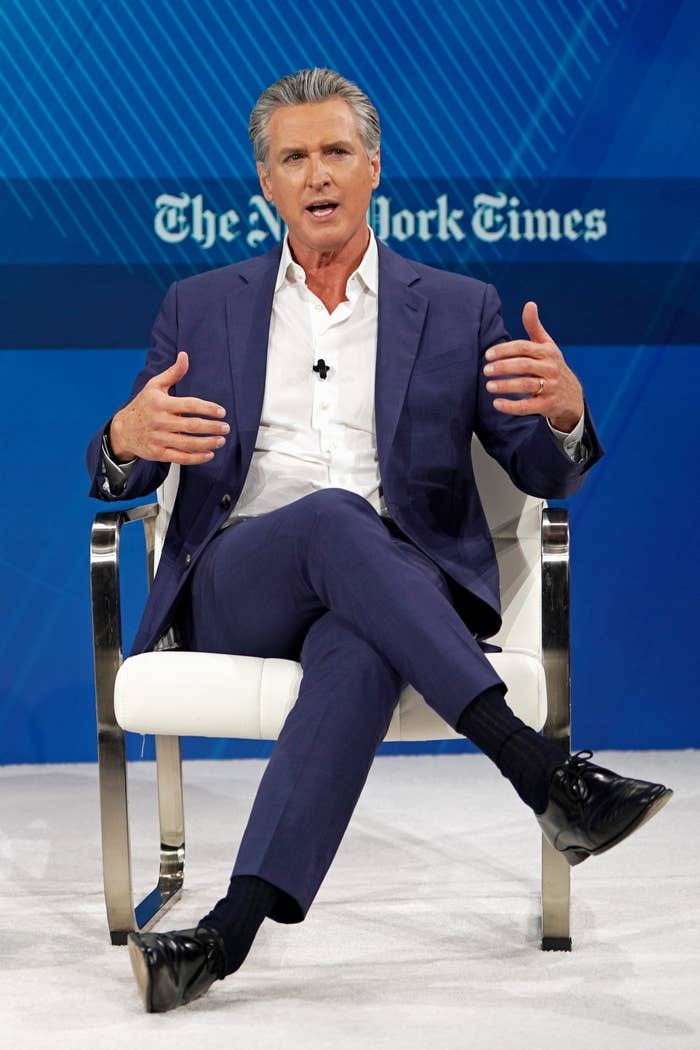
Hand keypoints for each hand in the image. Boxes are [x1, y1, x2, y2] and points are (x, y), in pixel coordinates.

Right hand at [109, 351, 228, 463]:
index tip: (221, 412)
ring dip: (208, 443)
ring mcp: (159, 439)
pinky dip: (196, 458)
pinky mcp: (158, 453)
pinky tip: (209, 454)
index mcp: (161, 403)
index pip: (190, 405)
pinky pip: (180, 457)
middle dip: (212, 427)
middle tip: (226, 428)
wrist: (122, 430)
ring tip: (221, 440)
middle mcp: (160, 421)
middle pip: (192, 425)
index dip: (208, 409)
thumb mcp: (154, 385)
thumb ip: (173, 372)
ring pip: (188, 443)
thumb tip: (184, 355)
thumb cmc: (143, 405)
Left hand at [483, 302, 583, 432]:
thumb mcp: (547, 345)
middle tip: (486, 370)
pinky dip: (511, 406)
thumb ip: (534, 327)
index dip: (505, 350)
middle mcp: (550, 368)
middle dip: (503, 367)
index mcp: (547, 352)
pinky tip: (497, 403)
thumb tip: (529, 304)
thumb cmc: (552, 366)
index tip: (488, 354)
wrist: (571, 395)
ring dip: (505, 386)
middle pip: (524, 365)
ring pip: (526, 385)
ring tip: (489, 386)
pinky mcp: (547, 405)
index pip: (524, 348)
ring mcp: (550, 387)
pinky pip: (528, 406)